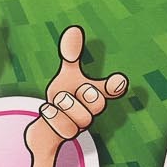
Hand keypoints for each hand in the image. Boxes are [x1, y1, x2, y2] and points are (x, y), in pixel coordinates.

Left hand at [27, 25, 127, 159]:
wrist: (50, 125)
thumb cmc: (64, 96)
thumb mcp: (67, 76)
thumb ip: (71, 56)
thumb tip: (74, 29)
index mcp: (95, 93)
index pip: (111, 89)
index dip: (116, 85)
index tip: (119, 80)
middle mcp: (92, 111)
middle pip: (98, 104)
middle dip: (88, 95)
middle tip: (80, 91)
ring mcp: (81, 126)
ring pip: (83, 118)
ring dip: (67, 106)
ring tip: (58, 101)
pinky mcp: (67, 136)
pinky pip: (64, 129)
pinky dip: (54, 117)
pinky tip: (47, 109)